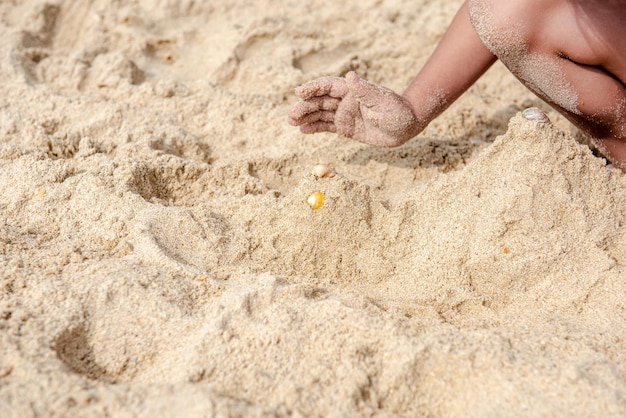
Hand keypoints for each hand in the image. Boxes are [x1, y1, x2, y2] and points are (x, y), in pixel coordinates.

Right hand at [288, 71, 418, 146]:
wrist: (406, 127)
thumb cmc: (397, 112)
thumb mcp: (382, 101)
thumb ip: (364, 91)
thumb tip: (350, 76)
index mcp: (352, 91)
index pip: (328, 86)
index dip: (313, 88)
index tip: (299, 93)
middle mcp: (346, 101)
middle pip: (320, 101)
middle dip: (305, 106)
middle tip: (291, 115)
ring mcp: (345, 115)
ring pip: (321, 114)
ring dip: (306, 117)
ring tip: (291, 121)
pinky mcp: (347, 128)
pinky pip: (327, 127)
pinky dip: (315, 128)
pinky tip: (303, 130)